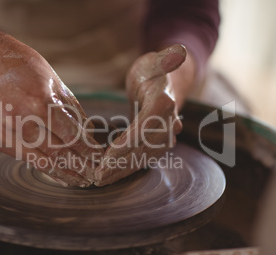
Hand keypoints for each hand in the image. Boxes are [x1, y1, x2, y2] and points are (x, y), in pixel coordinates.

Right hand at [0, 15, 102, 186]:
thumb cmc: (29, 71)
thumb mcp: (57, 85)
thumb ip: (74, 113)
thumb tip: (90, 137)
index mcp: (40, 103)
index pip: (71, 135)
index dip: (87, 150)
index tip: (100, 157)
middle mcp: (21, 120)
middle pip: (58, 153)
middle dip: (80, 167)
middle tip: (94, 175)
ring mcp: (6, 133)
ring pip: (42, 162)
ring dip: (65, 175)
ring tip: (81, 181)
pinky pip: (27, 159)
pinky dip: (46, 168)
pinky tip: (61, 175)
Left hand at [94, 44, 185, 185]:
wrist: (164, 85)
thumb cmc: (152, 72)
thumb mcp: (155, 61)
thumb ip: (164, 59)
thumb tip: (178, 52)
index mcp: (164, 103)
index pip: (144, 128)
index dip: (126, 144)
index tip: (106, 157)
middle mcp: (169, 124)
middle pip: (143, 148)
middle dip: (120, 164)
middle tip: (97, 175)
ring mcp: (165, 136)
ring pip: (142, 158)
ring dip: (122, 171)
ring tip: (100, 181)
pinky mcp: (158, 144)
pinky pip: (142, 159)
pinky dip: (126, 169)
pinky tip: (111, 176)